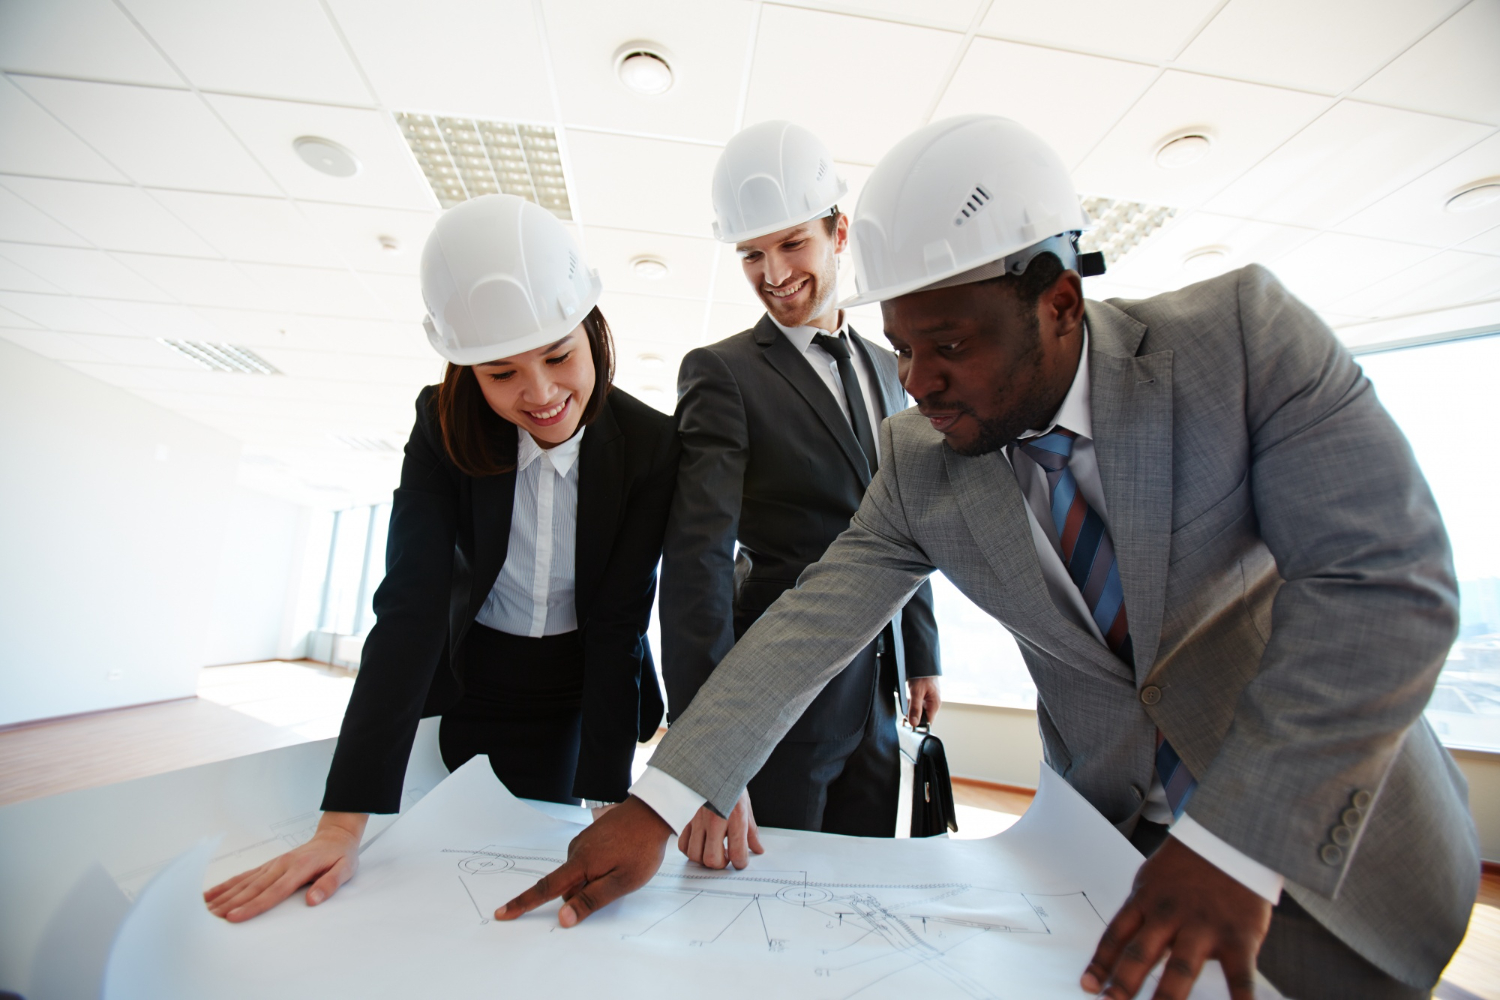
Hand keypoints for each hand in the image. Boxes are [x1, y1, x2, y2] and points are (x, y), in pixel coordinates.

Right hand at [204, 811, 367, 921]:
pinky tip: (210, 894)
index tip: (234, 917)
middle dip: (230, 905)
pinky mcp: (268, 866)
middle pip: (252, 888)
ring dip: (224, 896)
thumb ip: (329, 884)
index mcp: (299, 868)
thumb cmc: (340, 855)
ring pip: (244, 882)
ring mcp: (272, 865)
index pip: (273, 891)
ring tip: (203, 909)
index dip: (253, 906)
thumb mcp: (345, 869)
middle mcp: (281, 865)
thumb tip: (312, 900)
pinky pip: (244, 876)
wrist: (335, 836)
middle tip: (209, 919)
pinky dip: (226, 885)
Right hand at [496, 795, 672, 926]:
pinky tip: (617, 861)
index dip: (523, 904)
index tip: (502, 914)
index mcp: (580, 863)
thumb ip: (590, 901)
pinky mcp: (590, 839)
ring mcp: (582, 843)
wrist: (651, 812)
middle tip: (615, 885)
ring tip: (622, 869)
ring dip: (592, 882)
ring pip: (578, 876)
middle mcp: (575, 851)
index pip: (546, 890)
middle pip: (567, 887)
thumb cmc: (640, 848)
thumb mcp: (621, 882)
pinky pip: (585, 864)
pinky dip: (596, 870)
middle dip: (582, 895)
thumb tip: (562, 918)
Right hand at [677, 790, 763, 869]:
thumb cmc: (731, 786)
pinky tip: (699, 844)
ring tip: (712, 850)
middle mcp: (715, 820)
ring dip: (704, 858)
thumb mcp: (746, 808)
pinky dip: (690, 849)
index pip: (738, 853)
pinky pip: (682, 843)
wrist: (714, 765)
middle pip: (712, 859)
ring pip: (695, 854)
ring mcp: (698, 819)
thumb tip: (758, 849)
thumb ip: (751, 833)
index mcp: (735, 817)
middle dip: (720, 864)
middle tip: (725, 857)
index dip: (741, 863)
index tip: (741, 861)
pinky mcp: (687, 818)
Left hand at [906, 675, 941, 726]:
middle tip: (905, 711)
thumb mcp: (916, 692)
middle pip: (923, 717)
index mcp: (935, 704)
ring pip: (920, 711)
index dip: (919, 725)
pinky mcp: (925, 696)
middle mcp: (933, 704)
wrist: (922, 663)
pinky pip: (918, 704)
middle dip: (914, 716)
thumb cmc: (922, 675)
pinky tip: (908, 699)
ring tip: (906, 702)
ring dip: (912, 709)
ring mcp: (929, 700)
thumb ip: (915, 708)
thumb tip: (914, 723)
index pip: (928, 722)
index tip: (909, 723)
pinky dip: (912, 704)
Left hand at [1081, 836, 1271, 998]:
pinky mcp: (1239, 936)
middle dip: (1123, 985)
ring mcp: (1204, 927)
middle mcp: (1169, 915)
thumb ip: (1140, 913)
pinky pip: (1240, 976)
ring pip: (1180, 970)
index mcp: (1145, 901)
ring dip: (1165, 999)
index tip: (1089, 986)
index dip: (1101, 963)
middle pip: (1141, 955)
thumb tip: (1119, 950)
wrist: (1231, 835)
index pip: (1116, 936)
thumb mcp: (1152, 879)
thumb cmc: (1188, 864)